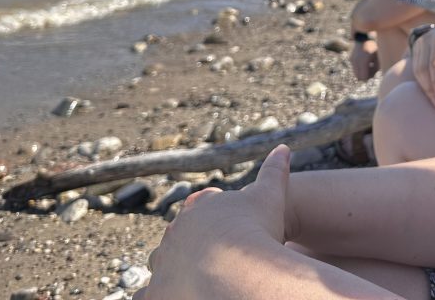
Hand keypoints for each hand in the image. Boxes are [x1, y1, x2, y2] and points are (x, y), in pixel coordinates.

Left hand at [134, 145, 293, 299]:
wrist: (239, 271)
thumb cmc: (257, 231)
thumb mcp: (270, 197)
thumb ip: (274, 172)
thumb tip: (283, 148)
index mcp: (198, 207)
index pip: (200, 206)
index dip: (215, 217)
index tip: (232, 230)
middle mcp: (174, 232)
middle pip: (180, 237)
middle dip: (193, 246)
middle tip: (217, 259)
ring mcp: (162, 263)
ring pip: (162, 266)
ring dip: (172, 271)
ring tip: (197, 281)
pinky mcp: (155, 293)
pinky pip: (151, 295)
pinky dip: (161, 295)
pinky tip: (181, 295)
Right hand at [350, 37, 379, 80]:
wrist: (365, 36)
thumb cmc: (375, 48)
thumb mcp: (378, 58)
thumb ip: (375, 69)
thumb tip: (370, 77)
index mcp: (363, 61)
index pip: (363, 77)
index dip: (369, 77)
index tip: (374, 72)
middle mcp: (356, 61)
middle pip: (358, 77)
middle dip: (365, 76)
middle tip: (371, 69)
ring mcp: (352, 59)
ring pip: (355, 73)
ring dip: (361, 72)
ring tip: (368, 64)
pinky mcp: (351, 58)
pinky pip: (354, 67)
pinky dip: (359, 67)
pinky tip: (365, 61)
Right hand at [411, 17, 434, 106]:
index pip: (433, 63)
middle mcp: (424, 40)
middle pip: (422, 69)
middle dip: (429, 88)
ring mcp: (418, 44)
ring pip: (417, 70)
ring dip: (424, 88)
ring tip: (434, 102)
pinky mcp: (415, 49)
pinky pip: (416, 69)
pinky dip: (422, 82)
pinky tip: (430, 93)